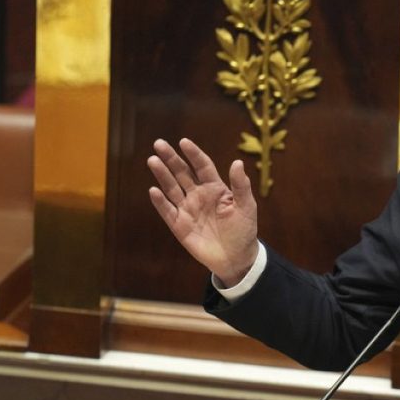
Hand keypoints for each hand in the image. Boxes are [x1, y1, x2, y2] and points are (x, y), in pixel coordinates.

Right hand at [147, 138, 259, 285]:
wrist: (236, 257)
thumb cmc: (243, 230)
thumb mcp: (246, 206)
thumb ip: (241, 185)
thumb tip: (237, 162)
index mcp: (215, 188)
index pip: (202, 166)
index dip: (193, 154)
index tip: (184, 142)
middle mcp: (198, 195)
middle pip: (182, 173)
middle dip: (171, 158)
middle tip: (159, 144)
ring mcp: (187, 209)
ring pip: (172, 188)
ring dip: (162, 175)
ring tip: (153, 160)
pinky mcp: (179, 225)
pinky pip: (167, 211)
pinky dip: (160, 201)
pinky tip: (154, 190)